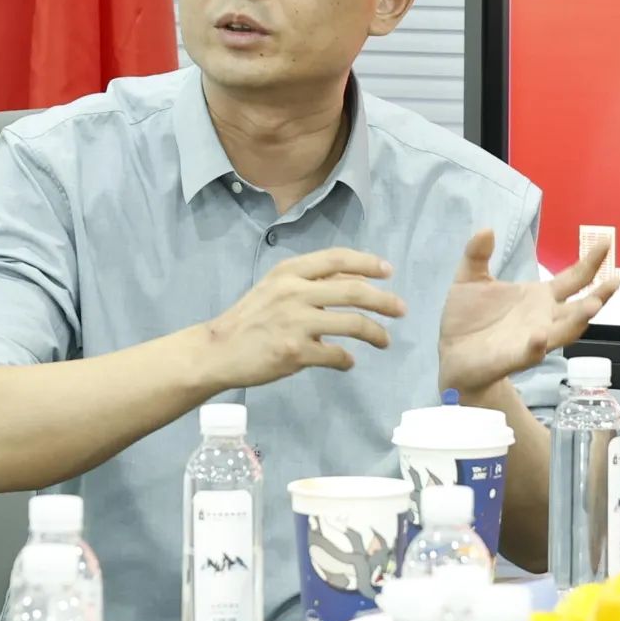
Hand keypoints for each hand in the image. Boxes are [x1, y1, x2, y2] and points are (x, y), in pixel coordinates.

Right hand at [204, 249, 405, 387]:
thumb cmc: (250, 318)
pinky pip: (335, 355)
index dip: (367, 262)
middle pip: (353, 290)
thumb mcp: (275, 288)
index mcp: (289, 272)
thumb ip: (310, 284)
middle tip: (401, 309)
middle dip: (384, 300)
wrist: (218, 350)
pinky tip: (348, 362)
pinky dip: (346, 359)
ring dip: (375, 333)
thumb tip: (353, 285)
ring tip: (385, 341)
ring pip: (351, 324)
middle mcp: (294, 291)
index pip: (337, 259)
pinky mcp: (294, 352)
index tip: (388, 271)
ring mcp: (295, 322)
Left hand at [439, 230, 618, 393]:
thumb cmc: (468, 317)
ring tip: (592, 306)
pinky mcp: (513, 358)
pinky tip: (539, 336)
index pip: (572, 279)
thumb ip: (477, 254)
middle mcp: (544, 318)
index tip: (605, 241)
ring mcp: (532, 339)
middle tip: (615, 281)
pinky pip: (530, 353)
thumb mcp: (469, 279)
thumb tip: (487, 229)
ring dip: (578, 320)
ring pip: (564, 332)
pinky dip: (536, 345)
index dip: (590, 262)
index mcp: (538, 297)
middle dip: (598, 296)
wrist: (451, 353)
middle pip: (579, 308)